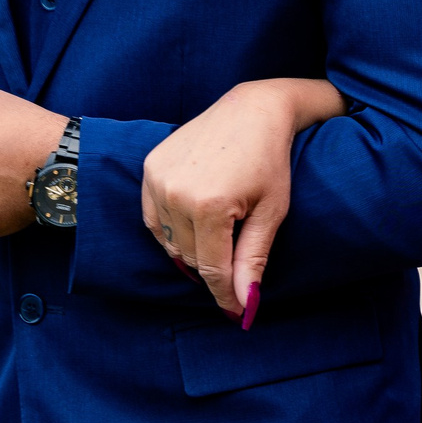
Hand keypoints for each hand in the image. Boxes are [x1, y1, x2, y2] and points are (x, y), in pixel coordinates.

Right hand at [141, 82, 299, 321]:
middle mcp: (177, 192)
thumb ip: (253, 260)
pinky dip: (169, 230)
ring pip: (168, 241)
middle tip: (233, 274)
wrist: (254, 110)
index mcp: (210, 206)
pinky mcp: (150, 167)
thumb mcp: (271, 212)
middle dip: (211, 271)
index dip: (224, 295)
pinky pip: (152, 217)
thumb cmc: (271, 161)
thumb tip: (245, 305)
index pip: (212, 269)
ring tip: (216, 243)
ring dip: (190, 250)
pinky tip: (192, 226)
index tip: (235, 312)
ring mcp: (158, 178)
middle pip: (188, 258)